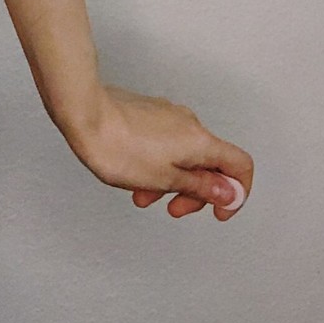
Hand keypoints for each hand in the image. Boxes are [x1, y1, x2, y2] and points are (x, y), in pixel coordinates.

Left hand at [67, 83, 252, 220]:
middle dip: (196, 192)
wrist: (83, 113)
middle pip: (210, 163)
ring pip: (183, 156)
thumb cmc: (117, 146)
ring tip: (143, 196)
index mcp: (200, 141)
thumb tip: (230, 193)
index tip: (219, 210)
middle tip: (175, 209)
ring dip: (170, 181)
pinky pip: (165, 144)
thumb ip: (202, 187)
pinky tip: (135, 177)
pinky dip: (157, 165)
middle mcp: (188, 123)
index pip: (240, 165)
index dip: (238, 192)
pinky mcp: (148, 113)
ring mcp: (167, 115)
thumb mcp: (165, 179)